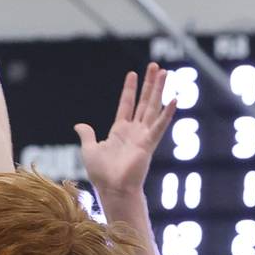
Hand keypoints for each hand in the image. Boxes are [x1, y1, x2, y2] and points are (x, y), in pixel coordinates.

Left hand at [75, 62, 175, 205]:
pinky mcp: (149, 143)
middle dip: (150, 83)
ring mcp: (143, 136)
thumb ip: (87, 135)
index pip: (127, 104)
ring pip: (153, 107)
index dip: (130, 89)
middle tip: (156, 66)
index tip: (133, 73)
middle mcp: (134, 131)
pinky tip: (175, 99)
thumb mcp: (89, 149)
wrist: (112, 188)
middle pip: (144, 101)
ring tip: (165, 72)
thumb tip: (79, 125)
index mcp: (120, 131)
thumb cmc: (101, 173)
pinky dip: (167, 113)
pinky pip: (160, 125)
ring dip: (159, 90)